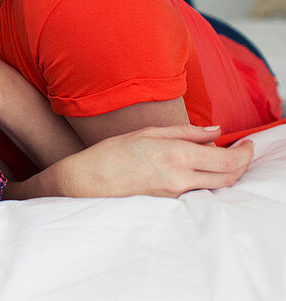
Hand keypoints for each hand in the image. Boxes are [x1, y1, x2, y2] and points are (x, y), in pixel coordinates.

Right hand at [47, 124, 253, 197]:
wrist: (87, 182)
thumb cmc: (112, 153)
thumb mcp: (148, 133)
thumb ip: (186, 132)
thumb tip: (215, 132)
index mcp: (175, 155)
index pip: (226, 160)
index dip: (245, 153)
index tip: (248, 144)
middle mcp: (179, 177)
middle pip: (228, 177)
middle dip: (242, 164)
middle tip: (241, 152)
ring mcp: (175, 194)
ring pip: (216, 186)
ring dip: (225, 173)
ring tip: (218, 158)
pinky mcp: (170, 204)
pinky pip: (198, 192)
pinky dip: (206, 180)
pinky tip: (197, 170)